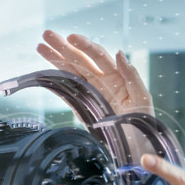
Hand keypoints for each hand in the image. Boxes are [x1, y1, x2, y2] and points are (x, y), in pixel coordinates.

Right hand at [37, 29, 152, 115]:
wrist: (136, 150)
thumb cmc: (144, 124)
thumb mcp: (142, 98)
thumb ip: (132, 75)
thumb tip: (119, 52)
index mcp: (116, 76)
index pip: (98, 56)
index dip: (84, 46)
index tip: (71, 38)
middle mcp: (102, 81)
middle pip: (80, 60)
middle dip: (63, 47)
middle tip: (46, 34)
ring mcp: (90, 93)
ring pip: (70, 72)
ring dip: (56, 59)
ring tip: (40, 46)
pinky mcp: (82, 108)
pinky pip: (67, 92)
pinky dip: (56, 82)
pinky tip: (46, 72)